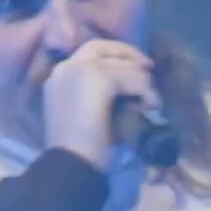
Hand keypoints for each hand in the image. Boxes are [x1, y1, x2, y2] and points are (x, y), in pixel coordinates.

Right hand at [42, 39, 159, 170]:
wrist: (70, 164)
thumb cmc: (78, 148)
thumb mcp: (84, 112)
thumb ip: (96, 93)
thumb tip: (126, 84)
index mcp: (58, 75)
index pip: (89, 51)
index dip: (114, 53)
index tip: (134, 65)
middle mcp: (66, 67)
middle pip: (103, 46)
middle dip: (129, 54)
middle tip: (149, 68)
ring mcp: (80, 70)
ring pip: (122, 65)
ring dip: (143, 82)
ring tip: (152, 101)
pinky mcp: (98, 79)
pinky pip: (131, 78)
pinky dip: (145, 91)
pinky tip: (151, 106)